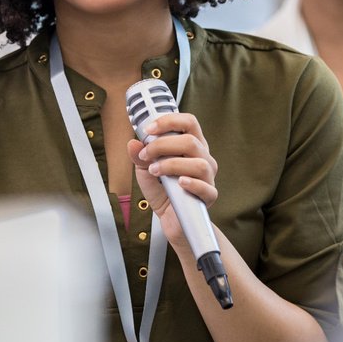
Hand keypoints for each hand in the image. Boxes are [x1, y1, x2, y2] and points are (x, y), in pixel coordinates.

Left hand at [127, 111, 217, 251]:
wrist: (172, 219)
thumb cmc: (163, 192)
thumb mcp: (146, 171)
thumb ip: (139, 156)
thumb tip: (133, 143)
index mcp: (192, 146)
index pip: (188, 122)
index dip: (169, 121)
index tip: (149, 129)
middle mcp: (203, 157)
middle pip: (191, 141)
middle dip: (163, 145)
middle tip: (146, 155)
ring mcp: (208, 177)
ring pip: (199, 163)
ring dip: (172, 164)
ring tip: (155, 171)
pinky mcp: (209, 196)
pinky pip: (205, 187)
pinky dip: (191, 183)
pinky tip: (179, 183)